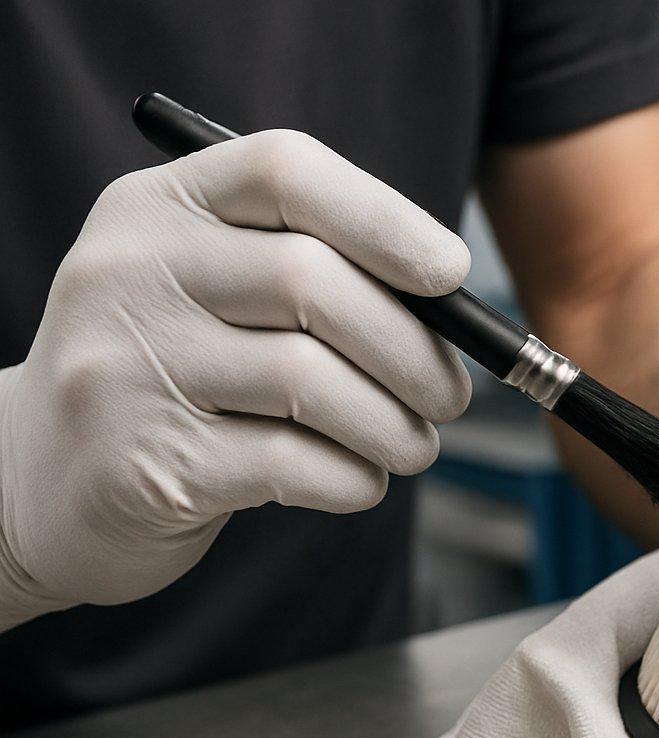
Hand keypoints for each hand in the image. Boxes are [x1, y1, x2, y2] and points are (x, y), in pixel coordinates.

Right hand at [0, 130, 471, 628]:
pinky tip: (359, 480)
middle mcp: (129, 272)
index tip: (451, 275)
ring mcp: (124, 366)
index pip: (283, 171)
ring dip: (394, 424)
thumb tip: (454, 304)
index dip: (385, 219)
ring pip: (311, 380)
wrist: (35, 482)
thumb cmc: (173, 376)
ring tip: (414, 445)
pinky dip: (353, 477)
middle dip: (413, 347)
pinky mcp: (142, 462)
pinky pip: (291, 463)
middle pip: (311, 281)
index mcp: (157, 207)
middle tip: (451, 395)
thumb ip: (316, 272)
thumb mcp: (215, 291)